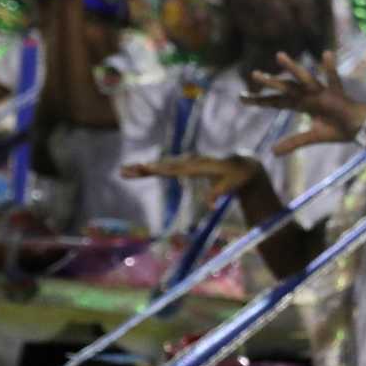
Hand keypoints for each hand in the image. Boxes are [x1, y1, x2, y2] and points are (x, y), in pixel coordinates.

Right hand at [119, 154, 263, 205]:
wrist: (242, 162)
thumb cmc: (237, 175)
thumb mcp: (231, 185)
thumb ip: (219, 192)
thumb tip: (211, 204)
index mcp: (200, 165)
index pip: (177, 169)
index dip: (161, 169)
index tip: (146, 168)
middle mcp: (190, 161)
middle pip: (163, 166)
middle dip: (143, 168)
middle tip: (124, 171)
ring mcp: (187, 161)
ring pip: (161, 165)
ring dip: (142, 168)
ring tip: (123, 171)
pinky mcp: (185, 164)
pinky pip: (166, 166)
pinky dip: (151, 168)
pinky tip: (137, 170)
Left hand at [241, 51, 365, 151]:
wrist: (363, 128)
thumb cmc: (341, 129)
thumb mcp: (314, 136)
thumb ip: (293, 142)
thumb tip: (272, 152)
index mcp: (302, 105)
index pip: (276, 102)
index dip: (259, 100)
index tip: (241, 98)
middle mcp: (309, 96)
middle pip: (286, 89)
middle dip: (270, 83)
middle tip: (253, 75)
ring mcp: (322, 94)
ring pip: (304, 80)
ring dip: (293, 68)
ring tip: (279, 56)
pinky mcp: (336, 95)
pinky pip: (333, 80)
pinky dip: (330, 68)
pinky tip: (326, 54)